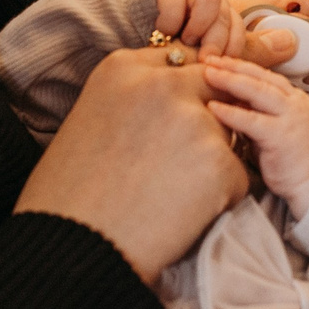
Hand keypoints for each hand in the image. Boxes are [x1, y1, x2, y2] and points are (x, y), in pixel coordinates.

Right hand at [15, 46, 248, 282]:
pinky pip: (237, 175)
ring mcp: (194, 120)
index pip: (180, 62)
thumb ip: (136, 98)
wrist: (73, 246)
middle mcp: (162, 84)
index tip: (180, 119)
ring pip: (227, 134)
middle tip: (184, 161)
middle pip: (212, 89)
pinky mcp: (219, 161)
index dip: (185, 94)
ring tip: (170, 194)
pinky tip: (181, 214)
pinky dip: (219, 198)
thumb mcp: (91, 117)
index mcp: (123, 69)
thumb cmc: (71, 193)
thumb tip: (174, 98)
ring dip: (211, 162)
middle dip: (207, 121)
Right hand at [149, 0, 295, 68]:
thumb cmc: (176, 49)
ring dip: (200, 28)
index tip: (219, 70)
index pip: (242, 34)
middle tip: (203, 62)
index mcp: (227, 21)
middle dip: (218, 43)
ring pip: (213, 2)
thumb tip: (292, 44)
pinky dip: (173, 19)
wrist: (135, 30)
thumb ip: (250, 52)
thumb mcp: (211, 56)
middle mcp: (215, 6)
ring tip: (183, 45)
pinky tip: (165, 32)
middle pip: (230, 18)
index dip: (233, 52)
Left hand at [201, 54, 308, 212]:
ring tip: (208, 74)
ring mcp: (291, 118)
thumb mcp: (276, 130)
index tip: (220, 60)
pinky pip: (252, 121)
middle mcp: (296, 104)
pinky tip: (213, 107)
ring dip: (231, 81)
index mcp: (296, 100)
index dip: (242, 66)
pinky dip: (231, 113)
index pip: (266, 76)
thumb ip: (259, 114)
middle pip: (260, 77)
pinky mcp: (281, 137)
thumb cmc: (293, 162)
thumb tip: (231, 102)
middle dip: (233, 66)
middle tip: (208, 59)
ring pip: (258, 91)